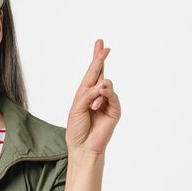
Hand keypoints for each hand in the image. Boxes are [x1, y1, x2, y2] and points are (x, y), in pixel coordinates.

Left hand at [65, 39, 120, 155]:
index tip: (100, 44)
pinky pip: (112, 96)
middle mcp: (96, 95)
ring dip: (98, 91)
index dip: (96, 59)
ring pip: (107, 84)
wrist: (83, 146)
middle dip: (101, 59)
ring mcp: (107, 102)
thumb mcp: (76, 108)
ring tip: (92, 105)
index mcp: (85, 93)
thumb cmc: (77, 128)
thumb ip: (87, 94)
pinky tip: (98, 102)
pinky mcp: (115, 110)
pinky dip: (105, 96)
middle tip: (104, 46)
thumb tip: (102, 85)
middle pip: (101, 72)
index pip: (92, 73)